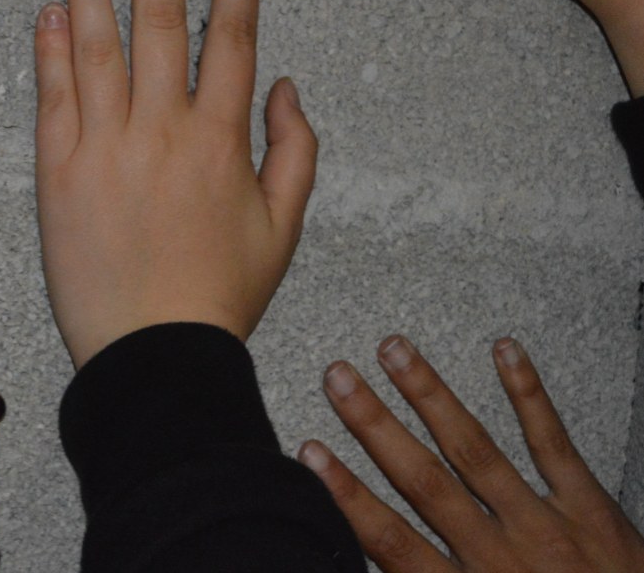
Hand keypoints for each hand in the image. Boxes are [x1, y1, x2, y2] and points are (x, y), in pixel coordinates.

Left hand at [34, 0, 317, 367]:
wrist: (152, 355)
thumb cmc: (215, 298)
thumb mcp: (283, 230)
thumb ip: (294, 152)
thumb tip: (287, 88)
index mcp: (220, 140)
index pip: (232, 37)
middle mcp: (162, 130)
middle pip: (159, 20)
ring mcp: (105, 146)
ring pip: (97, 45)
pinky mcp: (59, 171)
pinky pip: (54, 96)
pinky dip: (51, 49)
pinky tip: (49, 8)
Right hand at [300, 335, 643, 571]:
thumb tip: (374, 571)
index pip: (393, 541)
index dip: (348, 495)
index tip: (309, 452)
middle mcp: (500, 557)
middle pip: (424, 483)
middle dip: (376, 426)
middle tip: (339, 377)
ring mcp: (547, 526)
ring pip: (477, 451)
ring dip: (431, 397)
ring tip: (395, 350)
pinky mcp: (591, 508)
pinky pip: (554, 444)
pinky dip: (528, 394)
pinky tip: (504, 350)